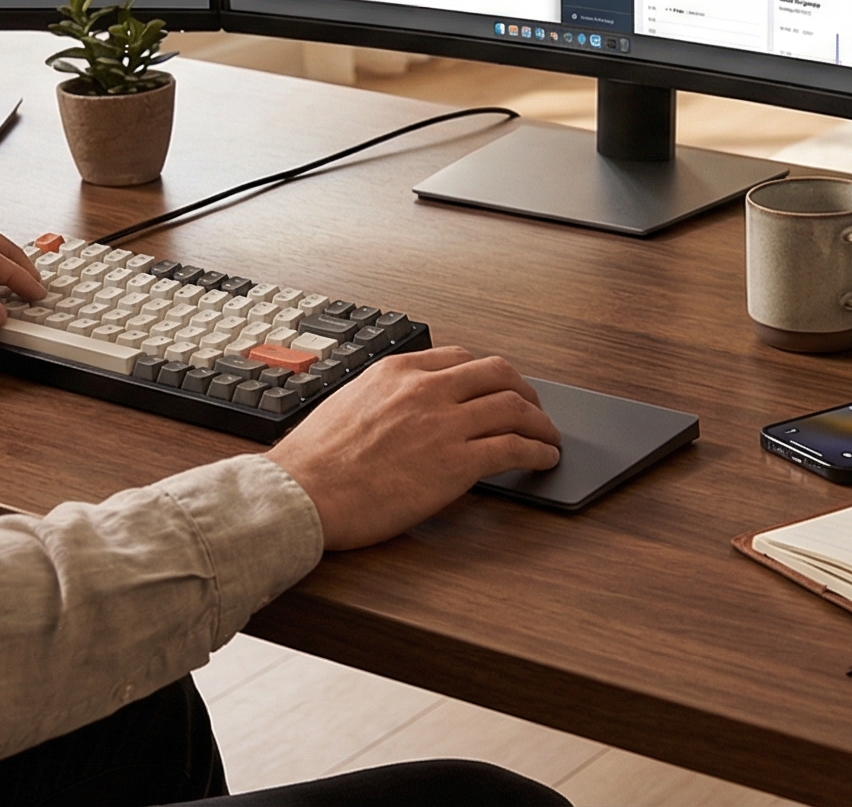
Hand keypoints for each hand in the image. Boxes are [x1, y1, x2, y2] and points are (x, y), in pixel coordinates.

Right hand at [268, 347, 561, 549]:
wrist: (302, 494)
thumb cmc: (314, 462)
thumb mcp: (349, 404)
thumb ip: (385, 399)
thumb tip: (407, 412)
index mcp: (397, 371)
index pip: (460, 358)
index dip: (488, 374)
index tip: (497, 387)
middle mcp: (426, 389)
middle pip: (498, 373)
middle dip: (524, 391)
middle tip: (533, 407)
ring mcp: (444, 424)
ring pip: (514, 407)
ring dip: (541, 422)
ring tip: (548, 436)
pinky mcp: (457, 462)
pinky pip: (514, 448)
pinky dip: (538, 451)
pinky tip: (544, 460)